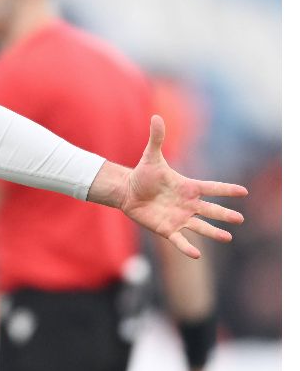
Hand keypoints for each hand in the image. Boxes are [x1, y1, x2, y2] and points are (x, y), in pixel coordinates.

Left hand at [89, 116, 246, 258]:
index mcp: (188, 187)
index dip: (226, 190)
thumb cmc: (142, 175)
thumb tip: (156, 116)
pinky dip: (187, 247)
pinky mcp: (167, 230)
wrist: (127, 192)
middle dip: (224, 214)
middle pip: (211, 210)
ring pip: (200, 227)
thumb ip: (156, 139)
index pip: (211, 188)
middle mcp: (188, 204)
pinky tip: (197, 255)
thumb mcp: (150, 157)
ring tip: (227, 237)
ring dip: (213, 232)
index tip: (243, 191)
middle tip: (240, 219)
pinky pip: (180, 240)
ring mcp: (179, 218)